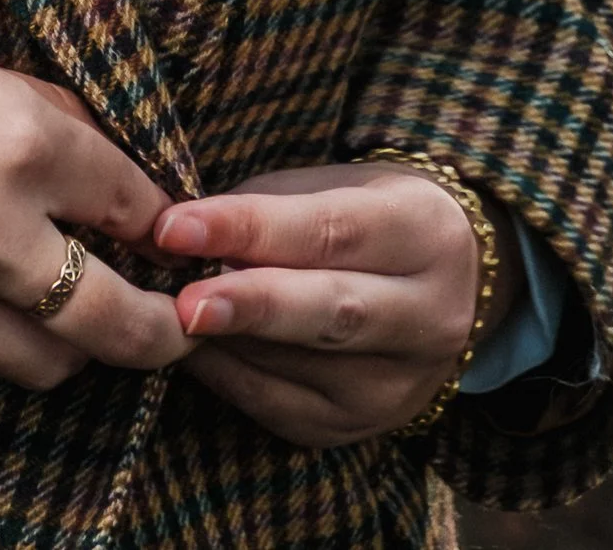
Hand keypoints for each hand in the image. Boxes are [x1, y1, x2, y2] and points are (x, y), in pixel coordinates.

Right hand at [0, 0, 191, 391]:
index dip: (163, 216)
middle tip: (176, 321)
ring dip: (81, 349)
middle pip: (118, 317)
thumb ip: (24, 107)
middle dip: (161, 329)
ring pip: (49, 359)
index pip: (133, 199)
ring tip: (88, 322)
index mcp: (13, 136)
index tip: (175, 224)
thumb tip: (85, 145)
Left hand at [154, 162, 517, 447]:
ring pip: (302, 369)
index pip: (329, 231)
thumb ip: (264, 209)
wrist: (444, 285)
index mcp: (423, 233)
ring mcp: (402, 383)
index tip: (174, 228)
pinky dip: (230, 376)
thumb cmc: (362, 215)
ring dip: (227, 342)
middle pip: (331, 313)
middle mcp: (429, 316)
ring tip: (168, 313)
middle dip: (250, 307)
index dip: (248, 229)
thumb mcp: (330, 186)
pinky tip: (195, 348)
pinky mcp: (366, 426)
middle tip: (182, 304)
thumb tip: (180, 239)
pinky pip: (283, 408)